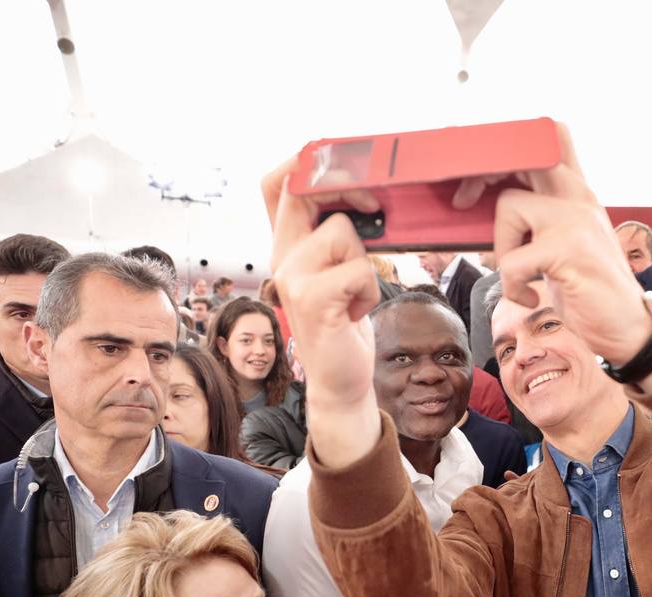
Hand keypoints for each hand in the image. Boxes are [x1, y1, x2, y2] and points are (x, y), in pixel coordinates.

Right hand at [265, 164, 380, 409]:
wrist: (340, 379)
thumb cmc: (345, 323)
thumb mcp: (338, 270)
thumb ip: (337, 236)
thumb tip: (367, 195)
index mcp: (286, 244)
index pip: (277, 184)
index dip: (305, 163)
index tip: (345, 170)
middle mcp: (281, 255)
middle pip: (302, 188)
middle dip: (345, 185)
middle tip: (374, 208)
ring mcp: (292, 276)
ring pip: (343, 231)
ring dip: (365, 262)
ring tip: (355, 293)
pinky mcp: (311, 299)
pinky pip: (357, 268)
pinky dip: (369, 290)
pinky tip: (356, 311)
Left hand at [487, 125, 651, 366]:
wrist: (629, 328)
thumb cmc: (590, 290)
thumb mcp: (566, 243)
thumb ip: (540, 218)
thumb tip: (488, 204)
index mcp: (577, 192)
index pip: (549, 136)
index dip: (507, 145)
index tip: (481, 174)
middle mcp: (578, 196)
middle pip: (520, 153)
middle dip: (481, 175)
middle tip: (464, 203)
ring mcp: (575, 219)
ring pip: (508, 205)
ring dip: (501, 247)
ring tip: (519, 275)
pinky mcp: (568, 250)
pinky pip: (510, 261)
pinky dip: (511, 287)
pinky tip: (531, 297)